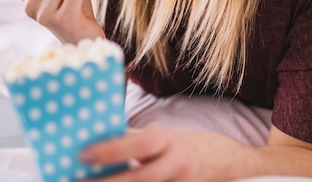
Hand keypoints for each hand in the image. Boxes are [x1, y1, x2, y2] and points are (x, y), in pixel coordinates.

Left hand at [80, 124, 311, 181]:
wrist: (234, 162)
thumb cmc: (188, 144)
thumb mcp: (164, 134)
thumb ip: (135, 138)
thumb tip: (99, 136)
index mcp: (167, 139)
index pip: (134, 143)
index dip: (108, 150)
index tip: (81, 155)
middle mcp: (176, 163)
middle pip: (137, 178)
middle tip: (77, 181)